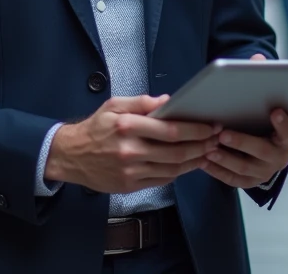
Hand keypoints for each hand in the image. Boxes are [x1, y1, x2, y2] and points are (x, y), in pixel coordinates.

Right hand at [45, 95, 221, 194]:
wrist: (71, 156)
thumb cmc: (95, 128)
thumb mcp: (113, 105)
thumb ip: (141, 103)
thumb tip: (168, 101)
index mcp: (127, 126)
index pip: (170, 130)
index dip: (195, 130)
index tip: (210, 126)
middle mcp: (130, 150)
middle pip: (176, 152)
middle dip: (201, 146)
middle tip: (216, 140)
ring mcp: (131, 171)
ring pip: (172, 169)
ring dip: (194, 161)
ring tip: (208, 152)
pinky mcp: (130, 185)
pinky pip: (161, 180)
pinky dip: (178, 173)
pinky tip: (188, 164)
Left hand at [201, 53, 287, 188]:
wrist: (262, 154)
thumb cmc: (261, 123)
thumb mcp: (265, 106)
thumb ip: (263, 83)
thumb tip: (258, 58)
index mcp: (285, 139)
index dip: (284, 124)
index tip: (274, 111)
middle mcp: (277, 158)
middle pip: (262, 151)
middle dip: (243, 142)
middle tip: (223, 133)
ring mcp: (262, 173)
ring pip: (244, 168)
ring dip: (225, 157)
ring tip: (208, 146)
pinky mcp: (247, 183)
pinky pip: (231, 179)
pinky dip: (216, 170)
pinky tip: (202, 160)